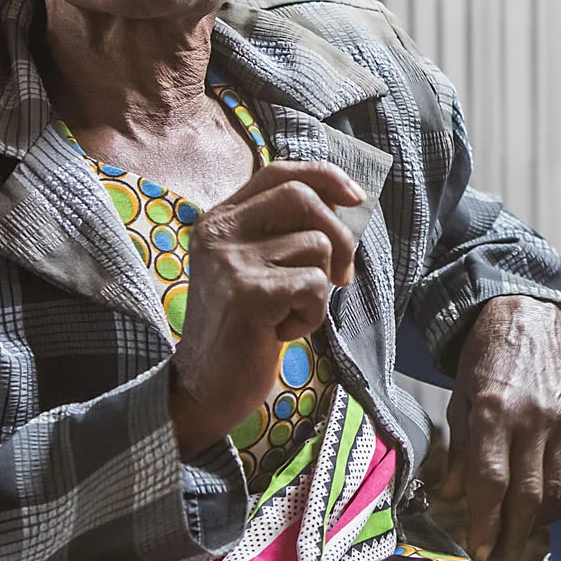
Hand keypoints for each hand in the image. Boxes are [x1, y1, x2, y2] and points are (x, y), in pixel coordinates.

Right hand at [168, 161, 363, 452]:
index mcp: (220, 219)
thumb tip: (350, 204)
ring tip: (287, 314)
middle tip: (342, 276)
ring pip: (316, 245)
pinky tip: (281, 332)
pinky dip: (312, 314)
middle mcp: (218, 232)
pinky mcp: (249, 293)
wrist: (205, 387)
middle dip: (340, 235)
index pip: (279, 172)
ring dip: (319, 288)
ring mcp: (230, 261)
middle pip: (303, 198)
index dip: (325, 176)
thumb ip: (286, 232)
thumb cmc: (244, 327)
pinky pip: (314, 284)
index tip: (356, 197)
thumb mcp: (257, 268)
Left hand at [439, 296, 560, 560]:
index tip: (477, 549)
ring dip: (534, 524)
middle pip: (526, 495)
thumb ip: (459, 449)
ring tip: (516, 539)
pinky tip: (542, 512)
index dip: (484, 522)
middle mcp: (532, 417)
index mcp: (495, 411)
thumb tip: (453, 495)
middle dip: (511, 535)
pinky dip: (558, 501)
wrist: (531, 316)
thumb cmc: (487, 358)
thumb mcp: (460, 398)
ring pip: (553, 490)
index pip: (491, 481)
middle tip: (498, 556)